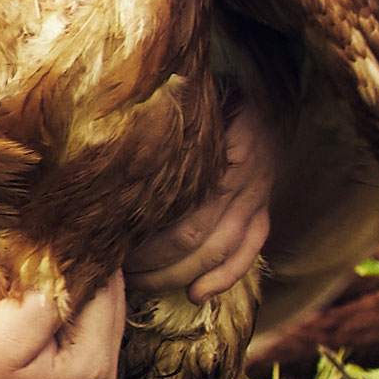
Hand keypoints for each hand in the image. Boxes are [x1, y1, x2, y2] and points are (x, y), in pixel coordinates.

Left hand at [130, 96, 275, 304]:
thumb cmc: (216, 89)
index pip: (182, 209)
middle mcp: (246, 179)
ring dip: (178, 275)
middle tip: (116, 269)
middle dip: (152, 262)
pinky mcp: (263, 209)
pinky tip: (196, 295)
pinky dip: (224, 278)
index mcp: (225, 149)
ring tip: (141, 283)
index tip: (109, 237)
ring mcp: (259, 197)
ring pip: (220, 252)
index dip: (144, 233)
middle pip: (196, 238)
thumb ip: (161, 116)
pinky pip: (249, 252)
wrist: (270, 83)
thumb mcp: (189, 95)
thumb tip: (112, 140)